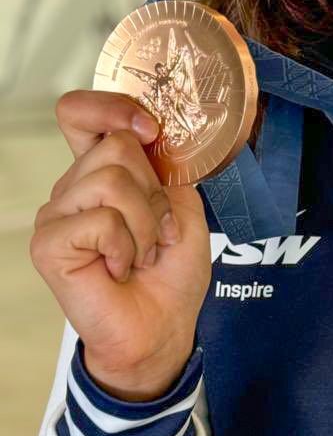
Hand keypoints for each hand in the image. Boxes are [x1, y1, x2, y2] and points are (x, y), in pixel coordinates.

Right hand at [29, 90, 211, 399]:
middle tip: (156, 232)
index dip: (114, 108)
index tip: (151, 132)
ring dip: (145, 223)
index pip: (81, 113)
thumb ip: (164, 167)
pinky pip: (100, 220)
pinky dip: (126, 246)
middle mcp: (72, 188)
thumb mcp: (181, 207)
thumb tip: (149, 132)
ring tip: (141, 254)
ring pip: (111, 179)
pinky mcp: (48, 244)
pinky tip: (119, 269)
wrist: (162, 327)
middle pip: (115, 144)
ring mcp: (56, 215)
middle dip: (154, 190)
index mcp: (100, 172)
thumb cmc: (169, 273)